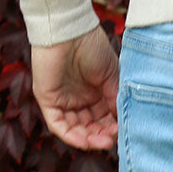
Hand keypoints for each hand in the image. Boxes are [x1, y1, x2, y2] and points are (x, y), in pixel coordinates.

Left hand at [31, 25, 119, 149]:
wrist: (70, 29)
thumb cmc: (92, 46)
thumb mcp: (112, 76)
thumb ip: (116, 100)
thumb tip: (123, 124)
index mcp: (94, 93)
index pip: (104, 119)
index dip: (113, 129)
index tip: (124, 133)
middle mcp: (78, 99)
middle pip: (90, 127)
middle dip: (102, 137)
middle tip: (113, 141)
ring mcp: (62, 100)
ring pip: (75, 130)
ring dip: (89, 140)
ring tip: (103, 143)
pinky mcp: (48, 100)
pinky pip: (58, 125)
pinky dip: (72, 137)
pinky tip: (86, 142)